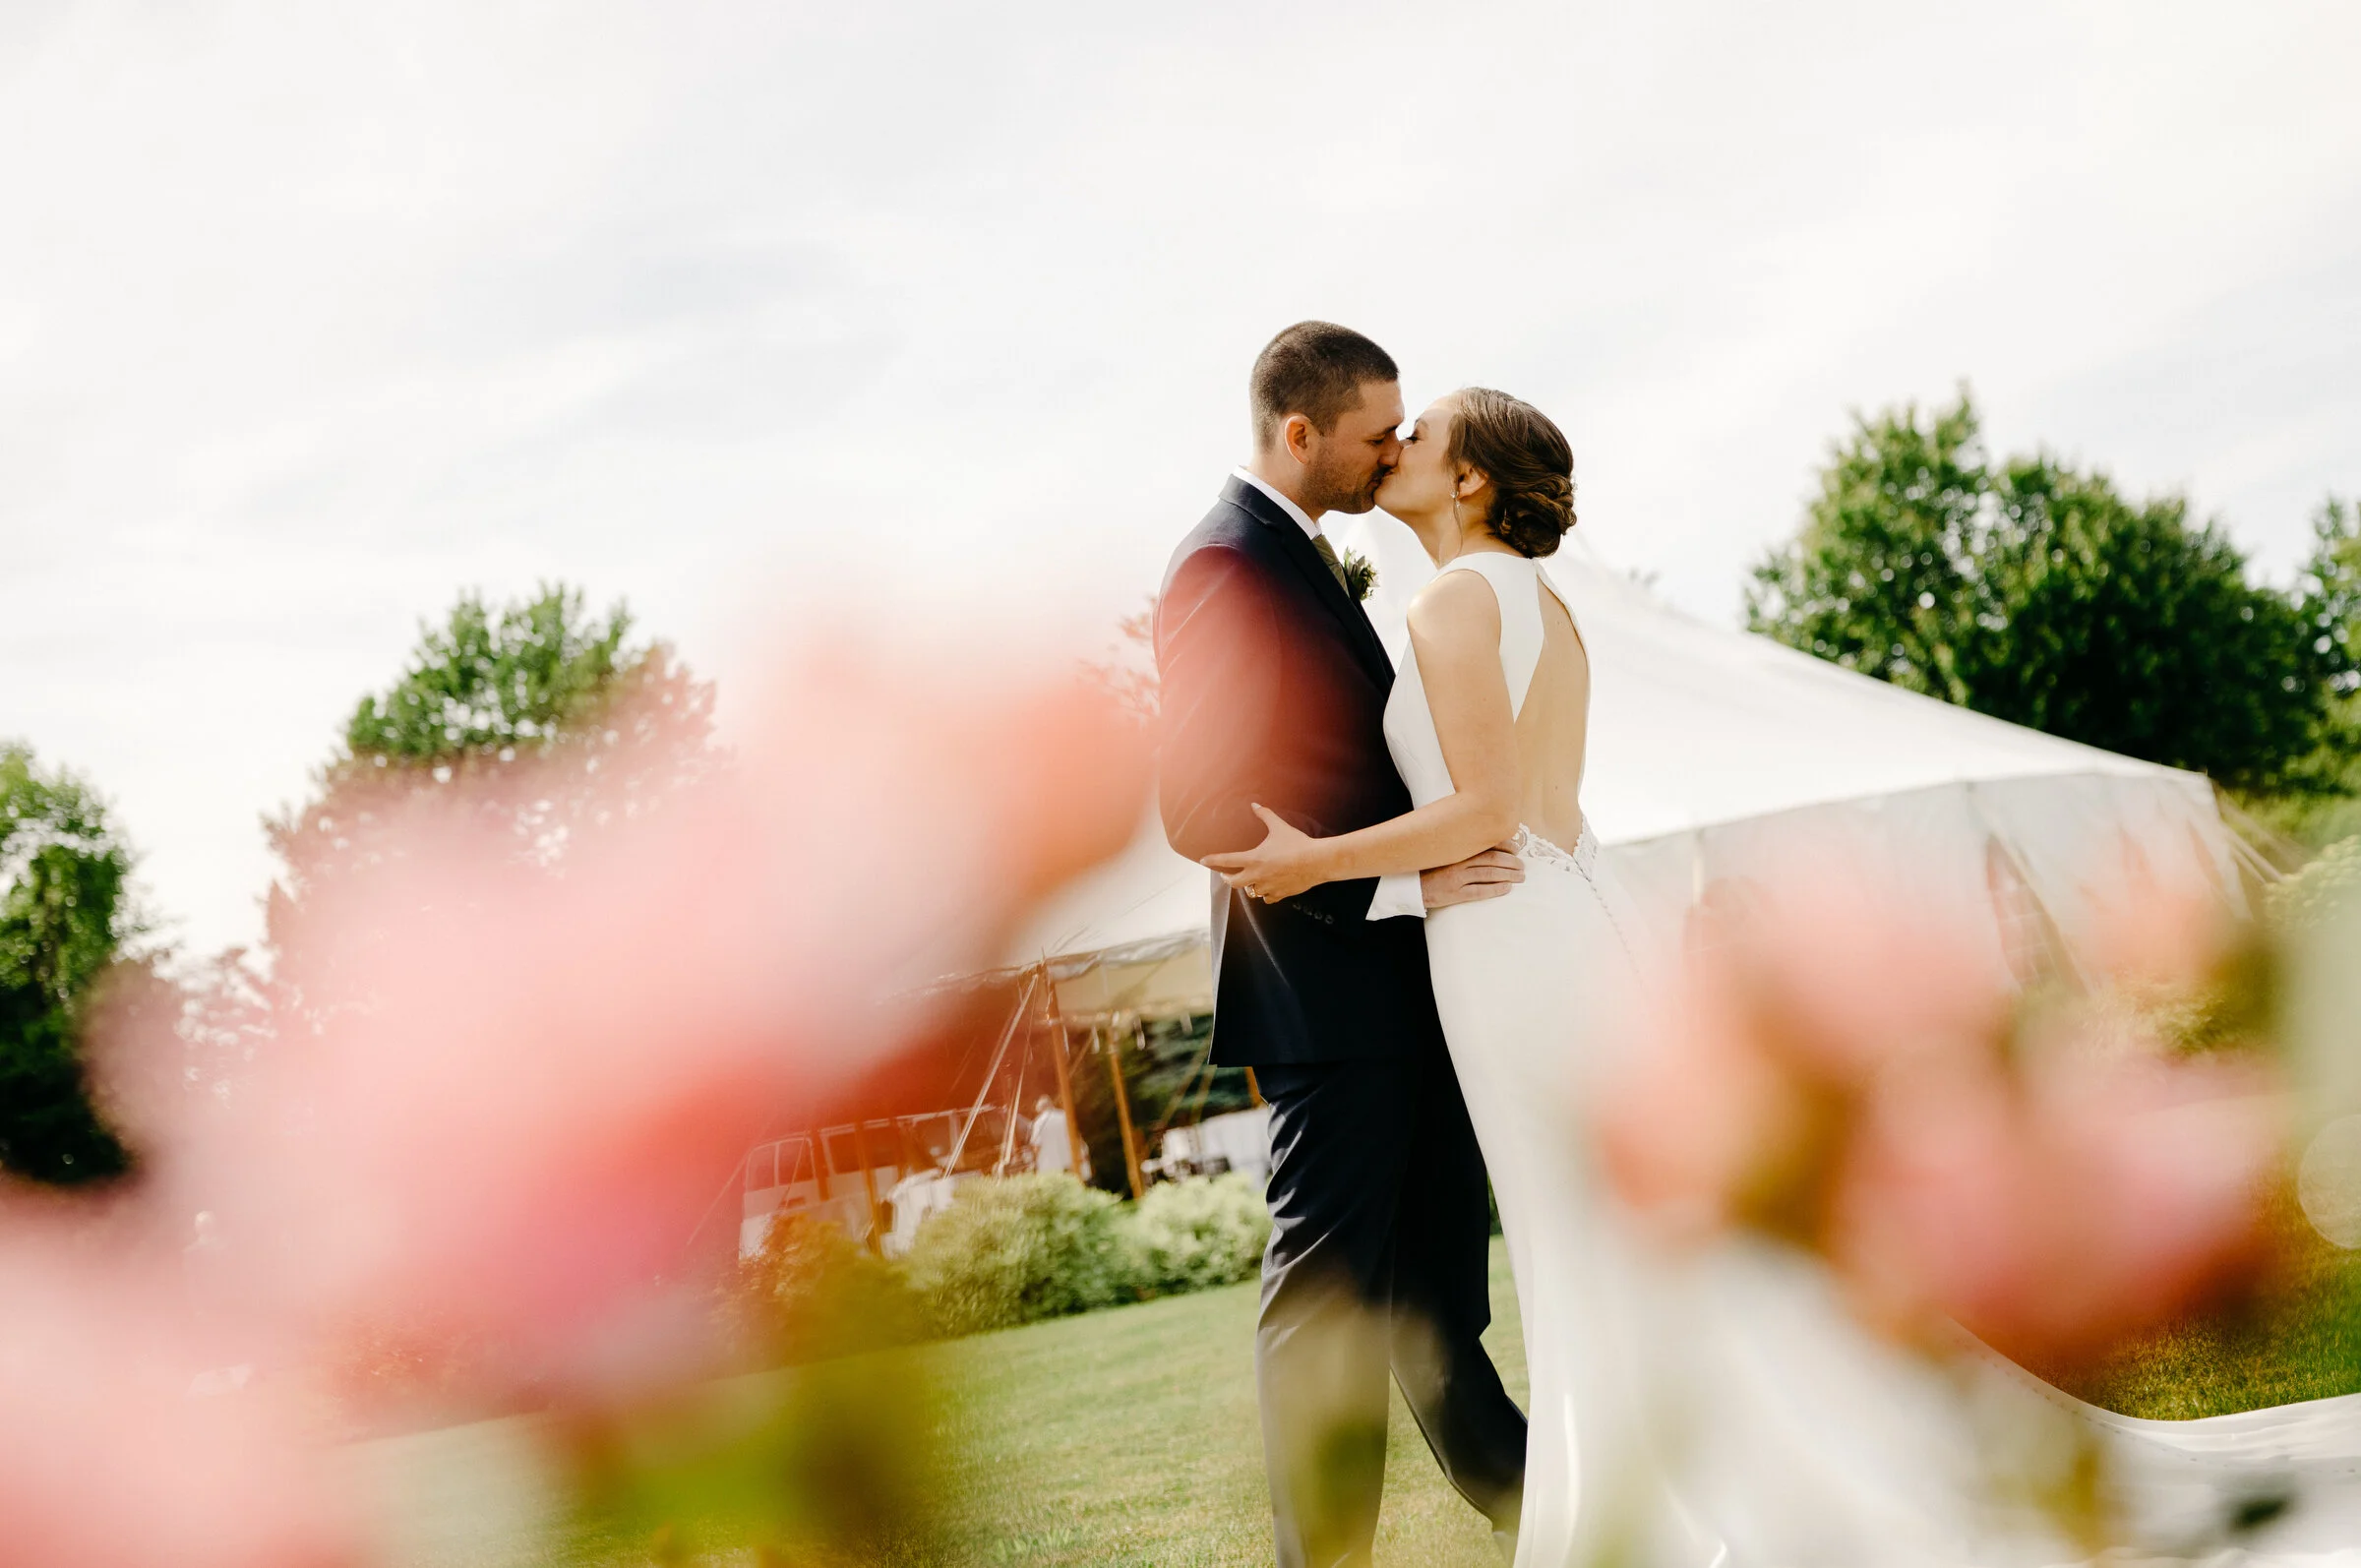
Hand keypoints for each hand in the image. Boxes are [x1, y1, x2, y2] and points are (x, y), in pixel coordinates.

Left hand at [1203, 804, 1330, 903]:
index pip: (1226, 861)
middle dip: (1227, 878)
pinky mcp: (1280, 894)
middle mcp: (1257, 875)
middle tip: (1225, 875)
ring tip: (1249, 880)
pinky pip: (1267, 898)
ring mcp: (1268, 887)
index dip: (1212, 860)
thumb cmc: (1297, 844)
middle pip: (1233, 883)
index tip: (1203, 861)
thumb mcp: (1279, 827)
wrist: (1317, 861)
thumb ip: (1265, 815)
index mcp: (1254, 859)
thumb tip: (1255, 805)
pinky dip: (1266, 894)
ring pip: (1251, 892)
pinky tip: (1268, 888)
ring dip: (1248, 886)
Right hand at [1420, 842, 1523, 909]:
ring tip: (1520, 877)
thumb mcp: (1443, 852)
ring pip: (1490, 874)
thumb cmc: (1427, 868)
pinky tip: (1507, 888)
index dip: (1505, 846)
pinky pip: (1480, 891)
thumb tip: (1485, 844)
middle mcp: (1458, 861)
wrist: (1408, 885)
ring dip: (1509, 875)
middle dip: (1511, 862)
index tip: (1516, 849)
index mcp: (1457, 848)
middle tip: (1522, 866)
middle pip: (1493, 859)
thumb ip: (1461, 847)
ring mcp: (1457, 878)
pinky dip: (1496, 889)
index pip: (1487, 843)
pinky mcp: (1454, 894)